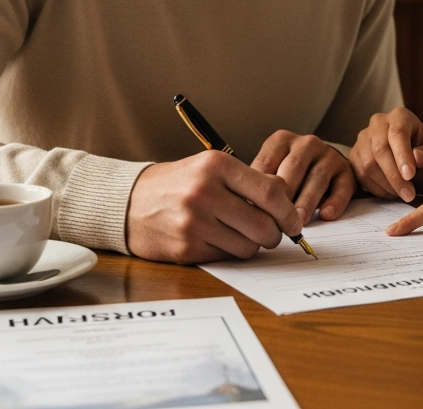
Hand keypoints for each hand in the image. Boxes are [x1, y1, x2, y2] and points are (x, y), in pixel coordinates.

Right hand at [125, 150, 301, 262]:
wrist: (129, 202)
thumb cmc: (179, 183)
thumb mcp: (212, 167)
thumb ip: (249, 180)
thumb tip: (287, 199)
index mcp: (217, 165)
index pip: (270, 192)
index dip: (288, 211)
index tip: (293, 221)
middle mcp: (206, 192)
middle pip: (264, 225)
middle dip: (274, 234)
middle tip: (271, 232)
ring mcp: (194, 222)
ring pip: (248, 247)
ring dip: (252, 245)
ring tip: (241, 234)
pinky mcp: (186, 248)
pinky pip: (227, 257)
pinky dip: (230, 252)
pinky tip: (219, 239)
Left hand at [250, 130, 356, 223]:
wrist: (323, 163)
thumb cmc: (290, 173)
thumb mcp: (272, 170)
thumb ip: (260, 183)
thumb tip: (244, 207)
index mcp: (282, 140)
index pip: (267, 162)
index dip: (259, 188)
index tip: (252, 210)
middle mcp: (306, 144)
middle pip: (294, 168)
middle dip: (285, 195)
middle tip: (276, 219)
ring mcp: (328, 155)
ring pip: (317, 178)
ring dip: (307, 201)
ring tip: (299, 222)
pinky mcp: (346, 171)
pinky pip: (342, 186)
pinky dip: (335, 202)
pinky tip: (326, 215)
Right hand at [349, 108, 422, 201]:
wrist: (416, 162)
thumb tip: (418, 156)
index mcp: (400, 116)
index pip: (397, 133)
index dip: (402, 155)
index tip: (410, 175)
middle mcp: (378, 122)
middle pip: (380, 149)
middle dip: (394, 176)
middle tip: (409, 194)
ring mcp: (363, 138)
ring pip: (368, 164)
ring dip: (386, 185)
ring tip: (403, 194)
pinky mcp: (355, 155)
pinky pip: (360, 174)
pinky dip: (376, 188)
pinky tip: (391, 193)